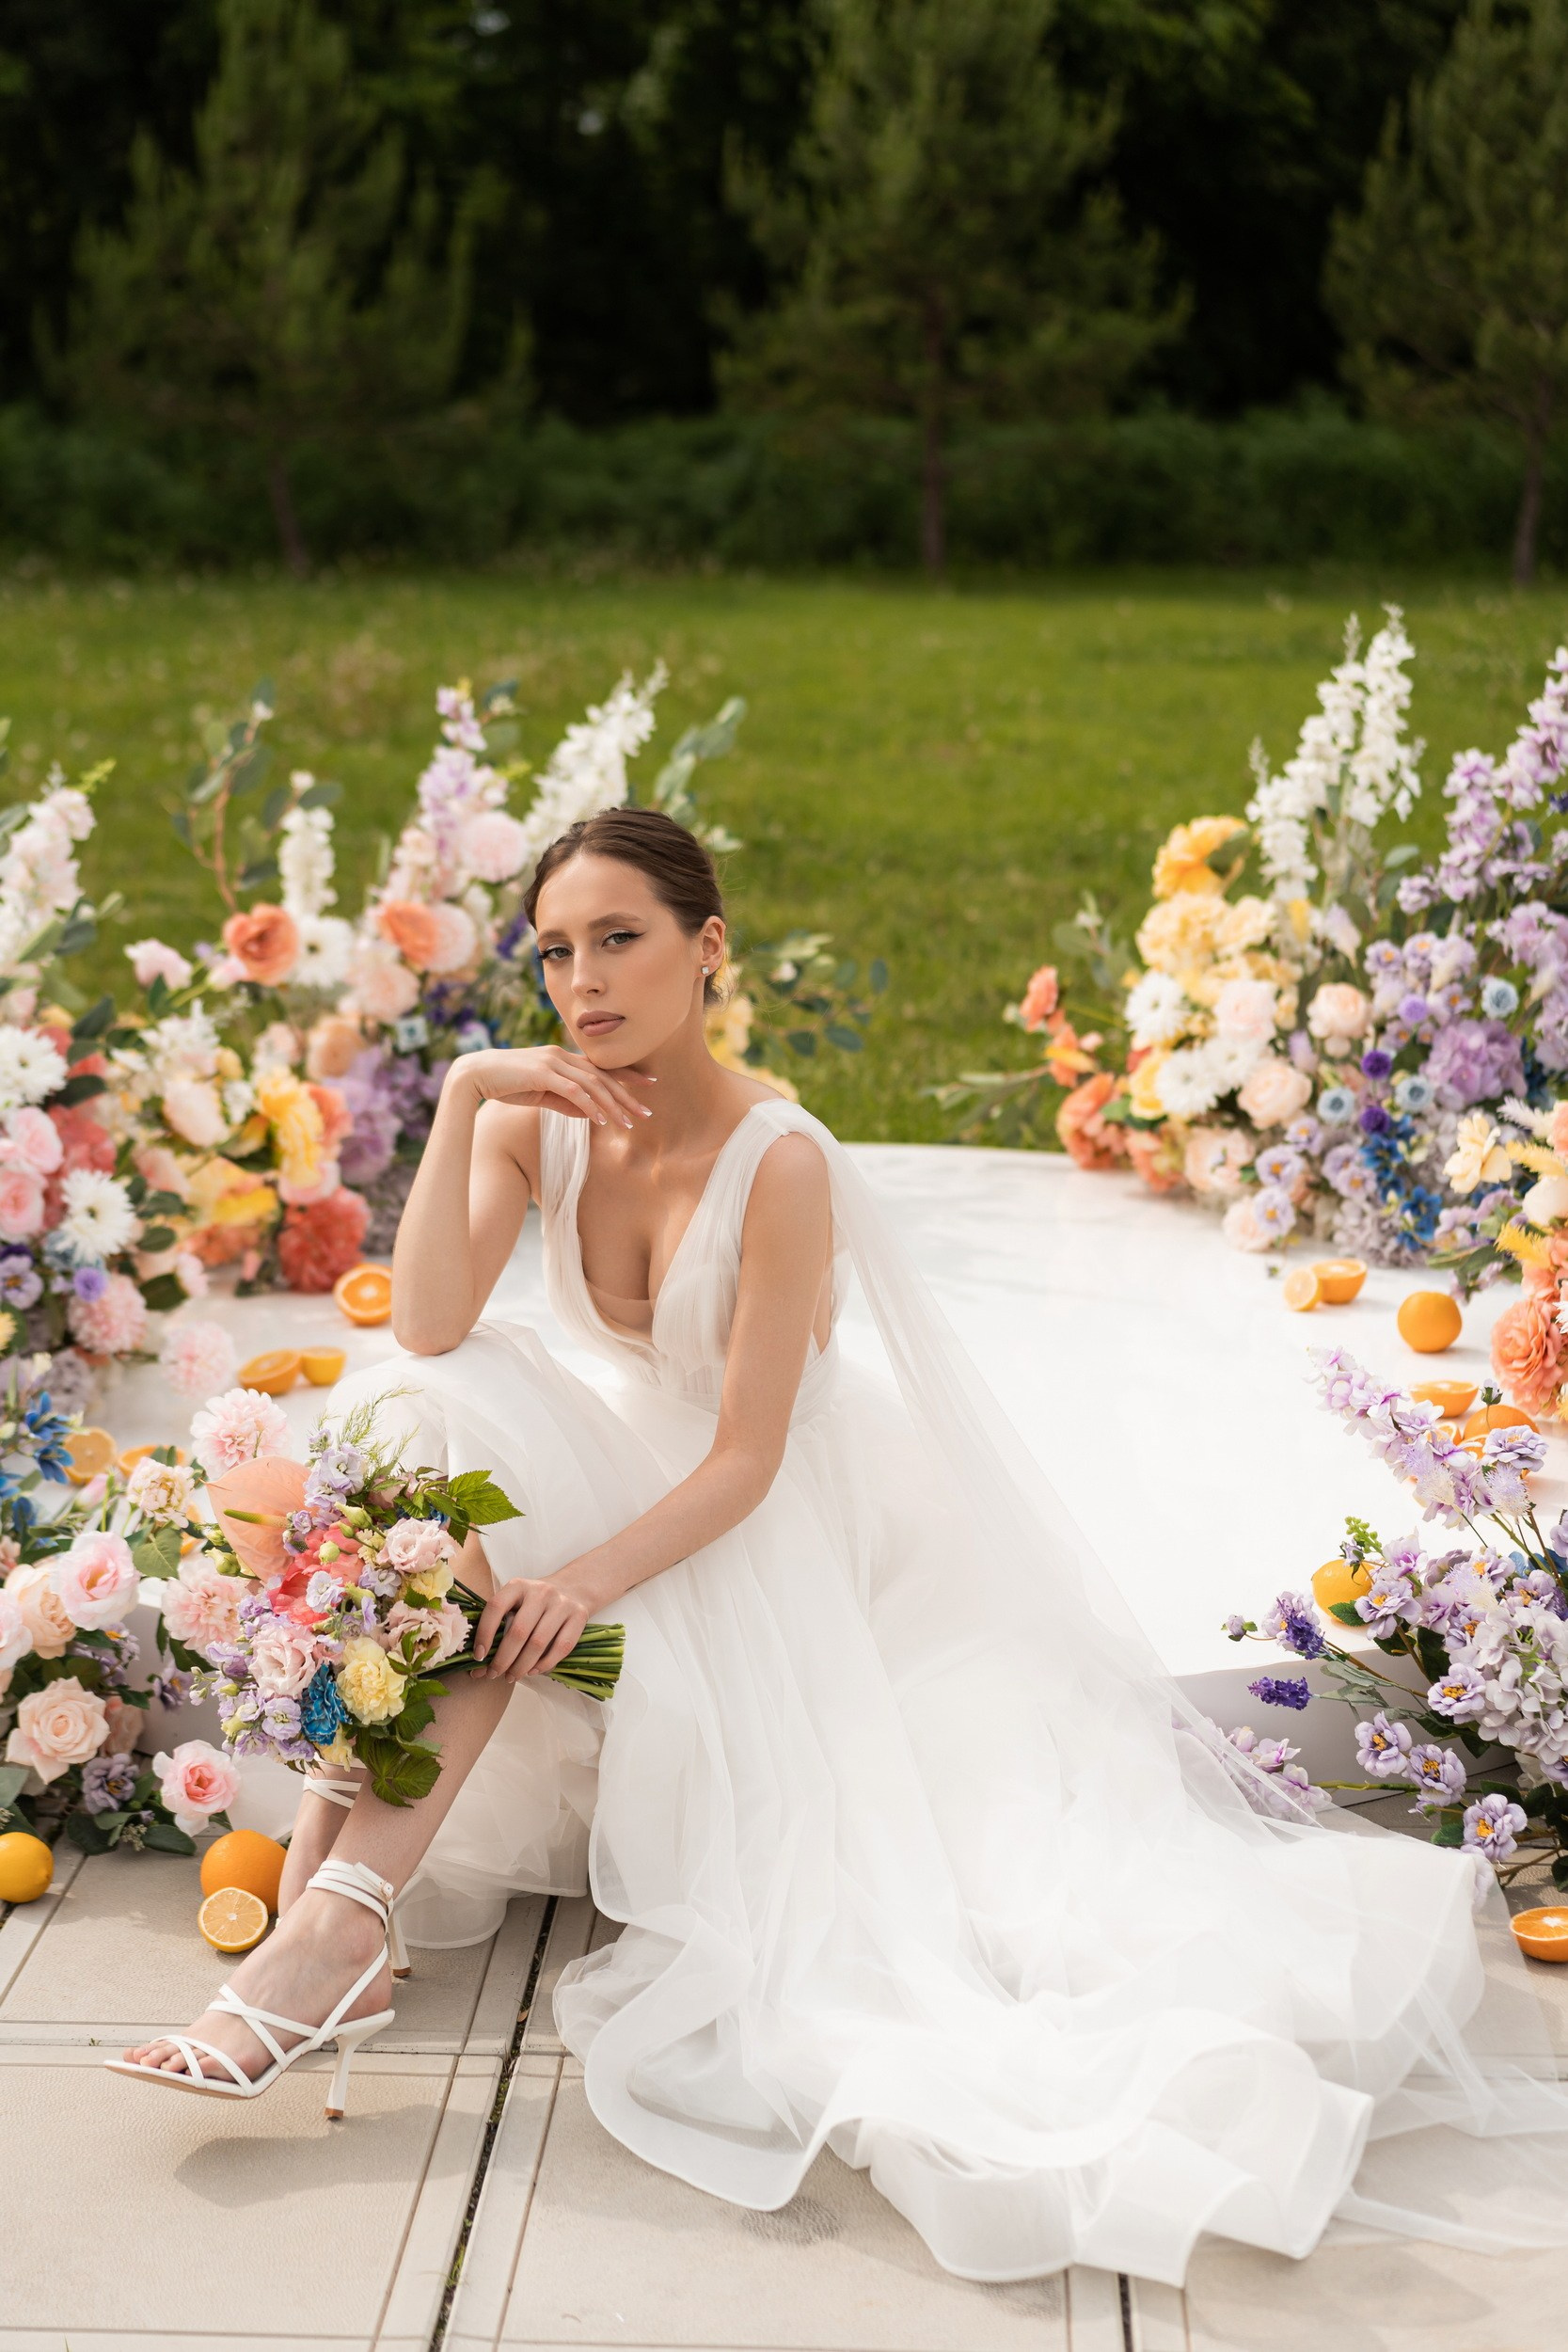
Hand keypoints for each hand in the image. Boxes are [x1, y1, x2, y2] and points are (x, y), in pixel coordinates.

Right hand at [450, 1044, 653, 1128]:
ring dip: (612, 1105)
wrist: (475, 1074)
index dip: (626, 1075)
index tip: (649, 1083)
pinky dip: (589, 1105)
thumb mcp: (540, 1094)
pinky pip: (573, 1091)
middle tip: (647, 1113)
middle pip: (602, 1076)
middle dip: (627, 1095)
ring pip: (592, 1084)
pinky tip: (601, 1120)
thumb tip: (591, 1113)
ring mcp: (552, 1063)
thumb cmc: (506, 1084)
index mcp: (562, 1058)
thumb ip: (565, 1102)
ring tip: (628, 1123)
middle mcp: (561, 1056)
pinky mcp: (542, 1073)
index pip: (601, 1067)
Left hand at [472, 1574, 590, 1680]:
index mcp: (518, 1585)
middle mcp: (540, 1592)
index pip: (495, 1607)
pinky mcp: (579, 1616)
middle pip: (518, 1631)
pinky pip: (561, 1647)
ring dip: (522, 1666)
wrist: (573, 1587)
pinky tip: (533, 1671)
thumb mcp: (515, 1602)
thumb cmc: (535, 1602)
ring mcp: (562, 1603)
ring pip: (539, 1643)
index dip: (484, 1633)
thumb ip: (498, 1627)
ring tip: (511, 1676)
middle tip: (494, 1674)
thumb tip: (476, 1667)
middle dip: (503, 1659)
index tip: (479, 1656)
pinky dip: (544, 1664)